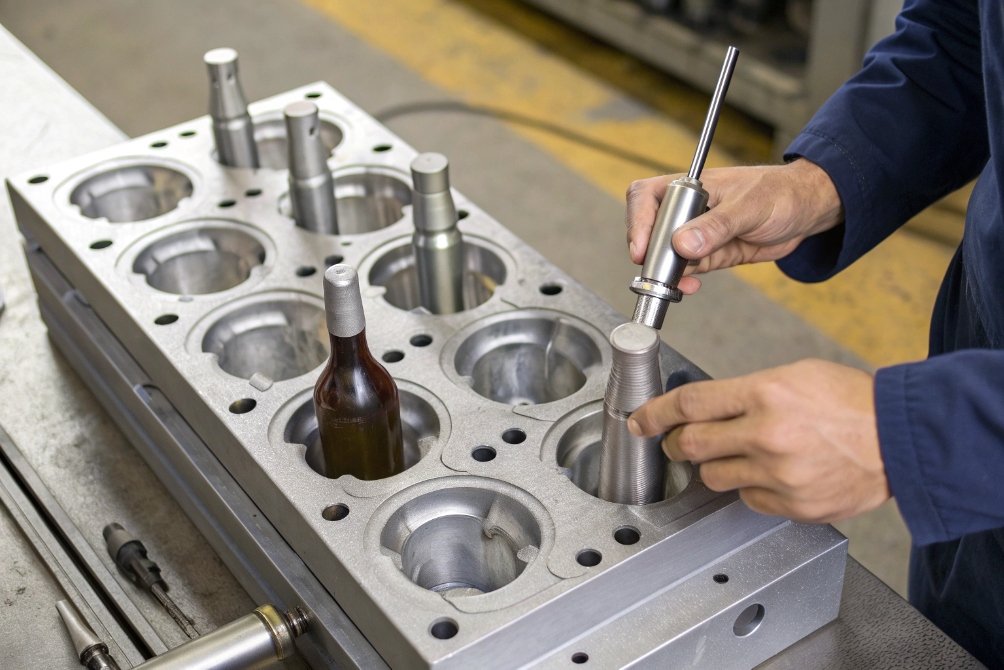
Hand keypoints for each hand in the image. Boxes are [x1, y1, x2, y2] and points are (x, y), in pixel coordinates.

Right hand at [624, 160, 843, 294]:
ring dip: (667, 274)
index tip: (641, 250)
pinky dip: (683, 281)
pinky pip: (685, 270)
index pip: (646, 198)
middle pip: (649, 231)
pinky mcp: (707, 253)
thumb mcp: (750, 207)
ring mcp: (695, 233)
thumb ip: (716, 226)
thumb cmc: (781, 193)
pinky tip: (690, 287)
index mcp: (689, 187)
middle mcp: (686, 210)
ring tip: (680, 285)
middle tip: (662, 274)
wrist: (806, 211)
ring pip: (664, 256)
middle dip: (652, 256)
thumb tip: (683, 244)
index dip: (637, 223)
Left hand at [627, 359, 888, 522]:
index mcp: (765, 394)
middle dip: (677, 443)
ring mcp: (779, 474)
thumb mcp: (793, 375)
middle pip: (692, 445)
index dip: (656, 413)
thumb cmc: (852, 402)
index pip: (690, 404)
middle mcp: (767, 435)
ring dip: (715, 466)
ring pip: (714, 477)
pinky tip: (771, 474)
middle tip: (678, 441)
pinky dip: (751, 488)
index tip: (641, 420)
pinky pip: (748, 500)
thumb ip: (747, 393)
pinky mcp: (793, 505)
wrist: (902, 438)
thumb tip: (705, 409)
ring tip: (739, 454)